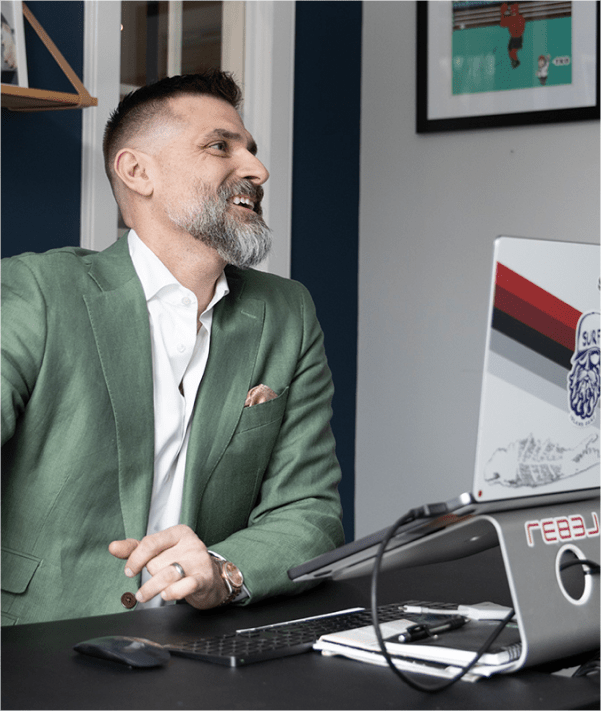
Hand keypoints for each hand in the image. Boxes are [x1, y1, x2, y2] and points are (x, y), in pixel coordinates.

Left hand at [108, 524, 227, 608]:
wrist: (210, 577)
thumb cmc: (181, 561)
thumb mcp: (160, 551)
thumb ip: (135, 548)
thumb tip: (113, 547)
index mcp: (179, 532)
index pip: (150, 542)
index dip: (135, 559)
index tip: (129, 571)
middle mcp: (190, 544)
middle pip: (156, 563)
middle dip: (150, 574)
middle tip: (154, 577)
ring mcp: (198, 561)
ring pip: (166, 575)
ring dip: (151, 588)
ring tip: (144, 594)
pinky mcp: (204, 579)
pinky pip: (184, 586)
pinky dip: (172, 592)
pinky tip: (166, 595)